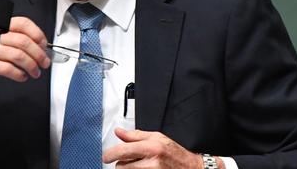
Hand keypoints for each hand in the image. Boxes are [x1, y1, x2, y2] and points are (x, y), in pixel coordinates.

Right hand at [0, 16, 50, 103]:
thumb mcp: (0, 42)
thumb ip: (18, 40)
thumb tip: (41, 47)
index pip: (23, 23)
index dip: (37, 34)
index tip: (44, 45)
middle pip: (23, 41)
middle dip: (38, 54)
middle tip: (44, 62)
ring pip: (18, 56)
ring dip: (31, 66)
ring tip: (35, 72)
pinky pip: (8, 68)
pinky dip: (19, 74)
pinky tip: (22, 76)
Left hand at [102, 128, 223, 168]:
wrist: (191, 167)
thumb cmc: (175, 152)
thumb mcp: (156, 137)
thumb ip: (135, 135)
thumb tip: (119, 131)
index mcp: (151, 147)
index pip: (123, 151)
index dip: (110, 155)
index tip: (106, 156)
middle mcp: (151, 163)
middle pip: (122, 166)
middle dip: (122, 163)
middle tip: (131, 160)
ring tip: (140, 165)